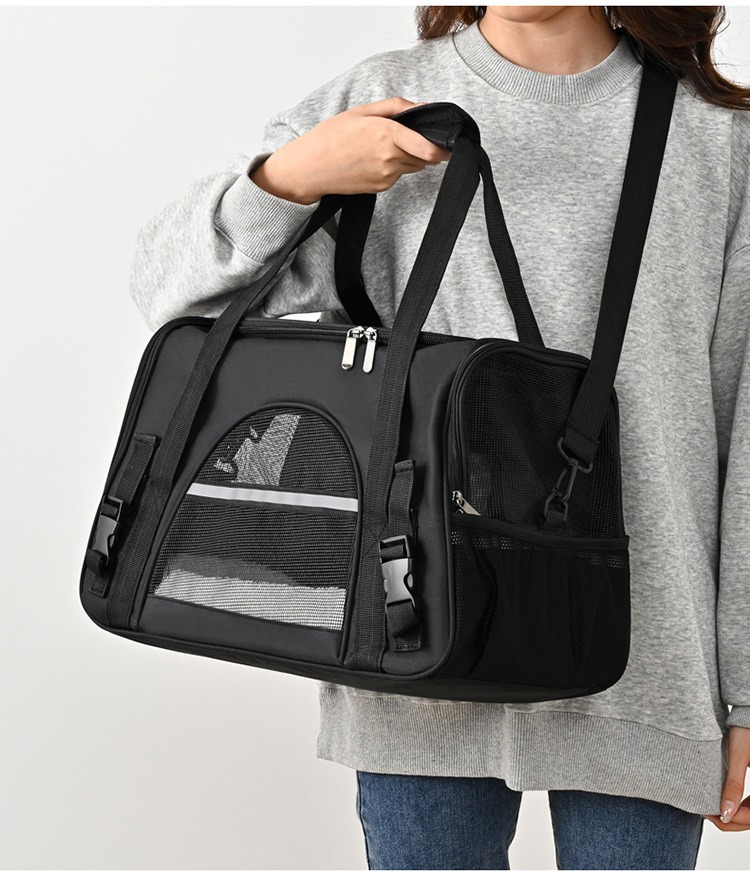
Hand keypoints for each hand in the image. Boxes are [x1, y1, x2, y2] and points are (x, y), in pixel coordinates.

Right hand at [250, 97, 452, 204]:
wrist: (309, 169)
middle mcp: (390, 158)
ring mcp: (386, 176)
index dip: (443, 149)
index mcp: (387, 134)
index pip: (428, 148)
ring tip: (386, 145)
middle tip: (414, 137)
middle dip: (425, 147)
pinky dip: (394, 166)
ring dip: (410, 156)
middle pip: (425, 157)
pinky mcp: (381, 187)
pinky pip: (398, 175)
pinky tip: (374, 158)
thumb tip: (422, 107)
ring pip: (413, 166)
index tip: (451, 144)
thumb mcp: (361, 111)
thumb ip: (395, 107)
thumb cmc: (330, 137)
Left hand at [703, 726, 749, 830]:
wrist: (747, 715)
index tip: (713, 814)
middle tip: (708, 813)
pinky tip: (723, 802)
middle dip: (732, 821)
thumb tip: (725, 813)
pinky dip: (740, 808)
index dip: (735, 819)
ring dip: (735, 816)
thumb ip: (733, 785)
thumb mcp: (738, 757)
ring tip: (711, 808)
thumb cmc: (746, 731)